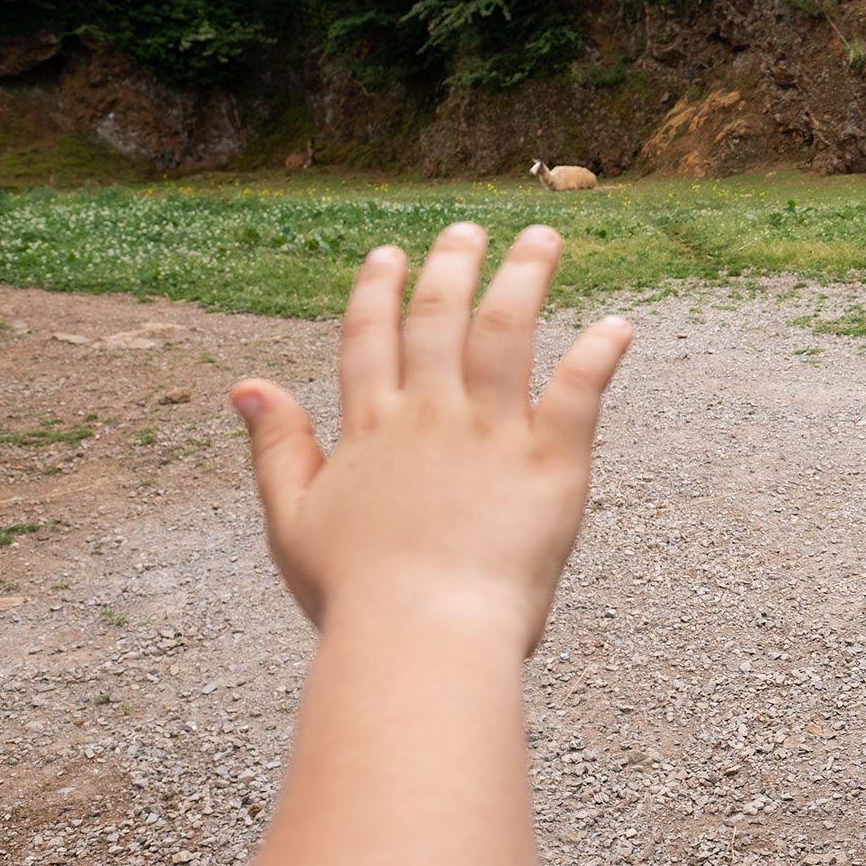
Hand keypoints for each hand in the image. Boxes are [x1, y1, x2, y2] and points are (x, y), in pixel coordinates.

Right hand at [229, 222, 630, 654]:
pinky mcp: (553, 462)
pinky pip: (581, 390)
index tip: (391, 252)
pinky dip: (600, 353)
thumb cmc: (357, 596)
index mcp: (372, 430)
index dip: (379, 289)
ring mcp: (494, 433)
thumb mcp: (294, 522)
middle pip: (440, 317)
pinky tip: (619, 326)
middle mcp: (432, 416)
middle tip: (468, 228)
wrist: (423, 636)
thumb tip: (246, 385)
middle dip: (454, 264)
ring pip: (508, 331)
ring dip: (526, 277)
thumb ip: (276, 449)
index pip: (371, 338)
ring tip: (543, 238)